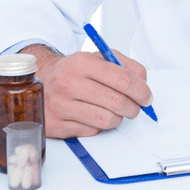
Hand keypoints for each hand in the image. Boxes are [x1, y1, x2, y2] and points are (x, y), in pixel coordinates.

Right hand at [18, 44, 152, 138]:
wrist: (42, 79)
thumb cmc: (75, 70)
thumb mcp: (99, 58)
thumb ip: (126, 65)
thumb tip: (144, 83)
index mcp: (82, 63)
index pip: (123, 79)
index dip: (141, 91)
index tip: (147, 97)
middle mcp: (68, 83)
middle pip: (117, 102)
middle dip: (133, 108)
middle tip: (135, 107)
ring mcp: (60, 106)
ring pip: (106, 120)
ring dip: (117, 119)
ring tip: (114, 111)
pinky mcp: (56, 125)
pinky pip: (91, 131)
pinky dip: (99, 126)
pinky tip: (94, 116)